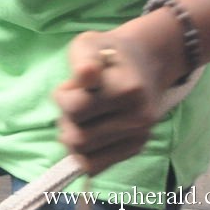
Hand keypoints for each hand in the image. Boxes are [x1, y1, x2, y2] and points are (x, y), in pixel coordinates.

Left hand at [53, 28, 176, 174]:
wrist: (145, 63)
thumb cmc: (108, 53)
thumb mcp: (89, 44)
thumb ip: (83, 60)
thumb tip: (86, 75)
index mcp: (126, 88)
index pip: (75, 109)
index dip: (63, 97)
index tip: (71, 85)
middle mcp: (138, 117)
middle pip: (78, 137)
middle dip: (65, 120)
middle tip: (73, 103)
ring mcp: (139, 135)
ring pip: (85, 154)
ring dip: (73, 136)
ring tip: (81, 116)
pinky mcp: (136, 147)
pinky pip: (97, 164)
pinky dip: (83, 153)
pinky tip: (86, 132)